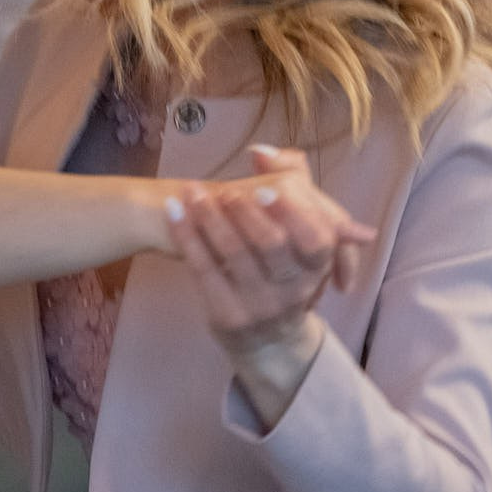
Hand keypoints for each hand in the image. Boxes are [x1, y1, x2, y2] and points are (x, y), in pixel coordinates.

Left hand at [165, 146, 373, 359]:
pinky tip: (174, 211)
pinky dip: (187, 235)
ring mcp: (260, 305)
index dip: (291, 213)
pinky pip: (203, 269)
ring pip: (233, 253)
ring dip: (209, 216)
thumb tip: (261, 151)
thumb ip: (290, 186)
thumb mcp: (298, 240)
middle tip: (224, 190)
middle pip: (271, 244)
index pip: (316, 239)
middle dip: (245, 212)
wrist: (268, 340)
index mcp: (315, 267)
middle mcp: (293, 290)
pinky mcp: (228, 315)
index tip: (265, 189)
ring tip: (191, 190)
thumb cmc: (281, 274)